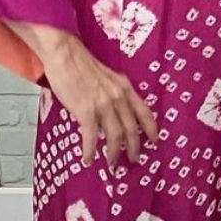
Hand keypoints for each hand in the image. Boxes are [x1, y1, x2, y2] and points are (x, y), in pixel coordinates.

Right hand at [39, 34, 156, 166]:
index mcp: (126, 88)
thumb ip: (116, 93)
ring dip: (114, 153)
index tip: (155, 141)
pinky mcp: (86, 110)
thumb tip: (116, 111)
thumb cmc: (83, 65)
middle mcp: (119, 97)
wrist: (66, 55)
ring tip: (112, 165)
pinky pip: (91, 136)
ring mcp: (103, 104)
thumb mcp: (109, 77)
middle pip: (132, 129)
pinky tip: (88, 159)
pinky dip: (90, 151)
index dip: (151, 129)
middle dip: (134, 147)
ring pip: (115, 135)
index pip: (145, 112)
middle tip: (135, 160)